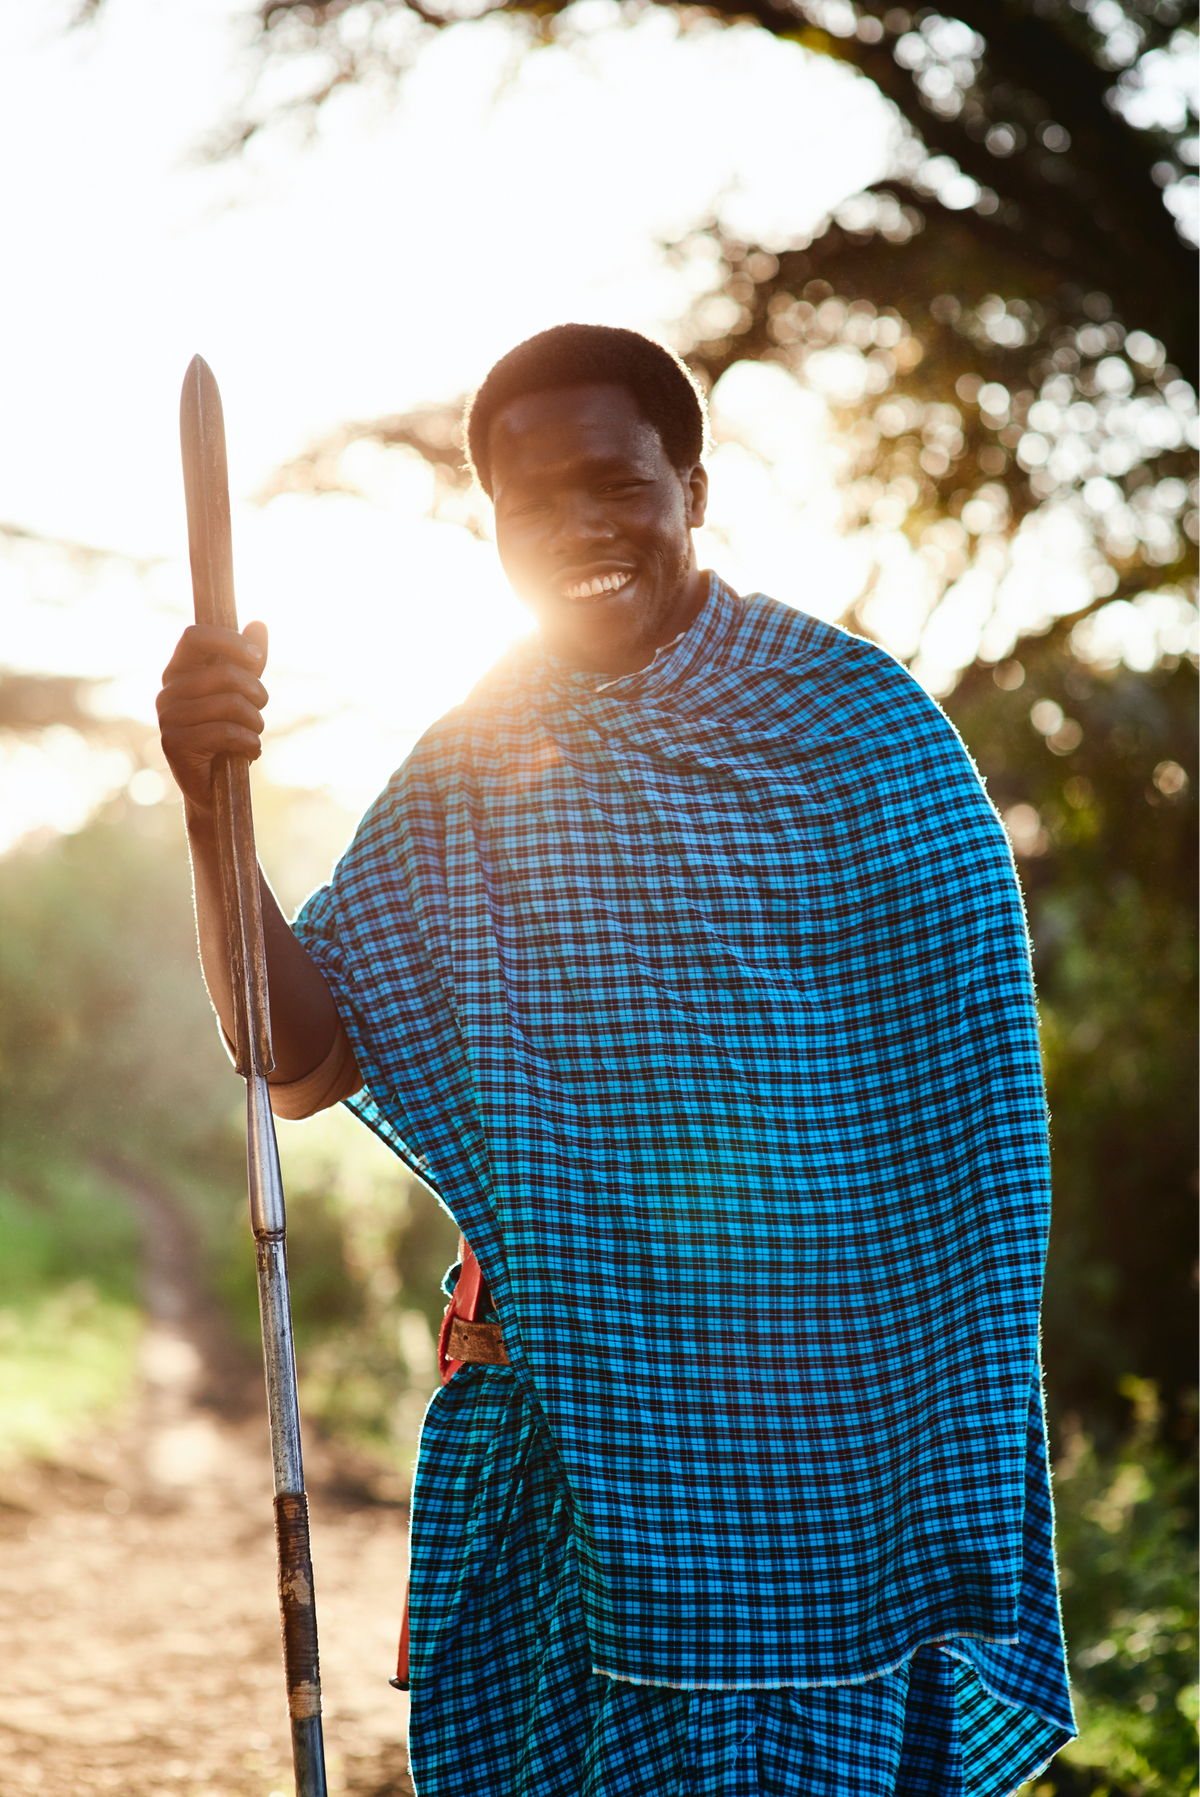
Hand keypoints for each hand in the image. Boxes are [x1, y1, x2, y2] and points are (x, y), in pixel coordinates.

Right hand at [157, 620, 269, 816]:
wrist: (214, 788)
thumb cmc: (227, 735)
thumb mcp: (242, 694)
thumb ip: (248, 662)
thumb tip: (258, 623)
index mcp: (179, 672)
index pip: (195, 635)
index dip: (229, 641)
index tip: (256, 658)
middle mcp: (168, 691)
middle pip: (225, 673)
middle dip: (257, 693)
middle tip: (260, 710)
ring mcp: (168, 717)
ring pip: (232, 704)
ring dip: (256, 723)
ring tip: (253, 735)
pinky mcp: (175, 743)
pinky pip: (228, 732)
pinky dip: (251, 743)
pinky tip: (249, 753)